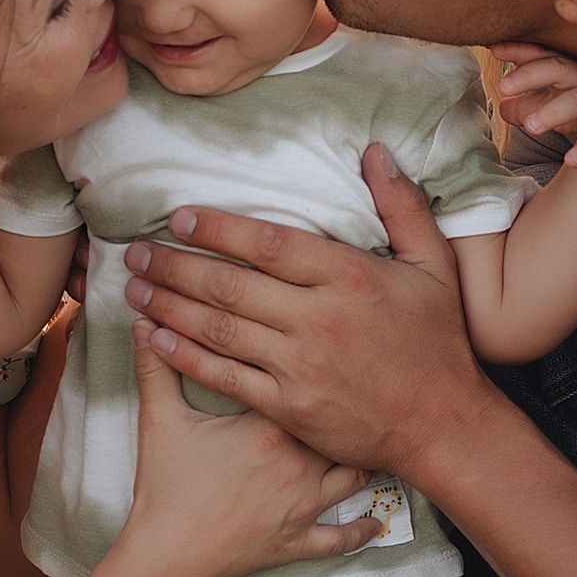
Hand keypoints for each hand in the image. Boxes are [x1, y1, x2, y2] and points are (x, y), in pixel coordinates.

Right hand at [115, 324, 379, 576]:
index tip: (323, 350)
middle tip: (365, 390)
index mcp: (268, 426)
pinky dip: (360, 531)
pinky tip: (375, 522)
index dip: (315, 366)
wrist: (168, 555)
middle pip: (340, 426)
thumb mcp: (159, 421)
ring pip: (353, 476)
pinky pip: (340, 537)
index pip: (302, 382)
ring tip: (374, 444)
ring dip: (363, 461)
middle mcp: (298, 462)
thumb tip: (144, 324)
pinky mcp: (299, 541)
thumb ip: (155, 368)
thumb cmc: (166, 488)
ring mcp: (303, 504)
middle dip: (350, 410)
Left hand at [122, 153, 495, 482]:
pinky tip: (154, 338)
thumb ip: (402, 205)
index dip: (217, 228)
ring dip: (168, 306)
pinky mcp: (288, 407)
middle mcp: (317, 319)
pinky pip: (224, 377)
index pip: (268, 243)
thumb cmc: (437, 342)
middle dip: (174, 266)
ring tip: (133, 288)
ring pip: (217, 328)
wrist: (443, 425)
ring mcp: (299, 366)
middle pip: (229, 285)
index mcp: (348, 277)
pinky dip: (184, 356)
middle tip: (135, 253)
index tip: (179, 216)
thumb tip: (374, 151)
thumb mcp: (434, 265)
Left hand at [491, 42, 576, 168]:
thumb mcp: (552, 102)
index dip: (519, 50)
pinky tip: (572, 160)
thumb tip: (502, 106)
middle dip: (531, 75)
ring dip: (553, 111)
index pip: (541, 54)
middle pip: (558, 69)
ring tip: (531, 126)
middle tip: (504, 86)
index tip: (494, 49)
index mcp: (566, 68)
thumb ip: (526, 104)